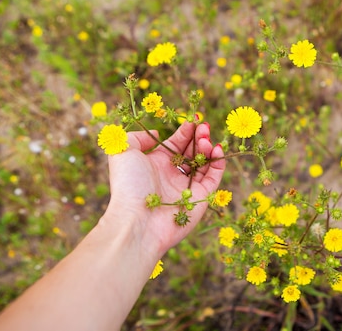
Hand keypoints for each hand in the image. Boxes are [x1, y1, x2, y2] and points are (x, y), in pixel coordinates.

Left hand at [104, 122, 224, 256]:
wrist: (137, 220)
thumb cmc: (128, 184)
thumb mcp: (122, 151)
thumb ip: (137, 136)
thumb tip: (156, 134)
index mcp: (156, 164)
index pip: (176, 143)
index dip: (186, 131)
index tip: (194, 120)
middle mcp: (172, 175)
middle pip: (192, 152)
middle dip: (199, 137)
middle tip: (203, 127)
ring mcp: (187, 187)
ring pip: (204, 163)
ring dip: (208, 148)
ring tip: (206, 139)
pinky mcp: (201, 198)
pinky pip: (214, 178)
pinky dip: (218, 163)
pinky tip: (216, 150)